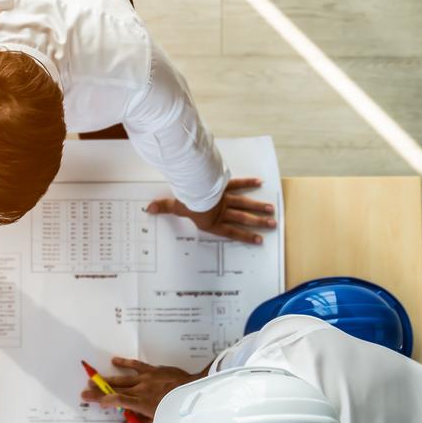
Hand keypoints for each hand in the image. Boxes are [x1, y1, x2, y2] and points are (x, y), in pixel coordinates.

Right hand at [81, 356, 199, 418]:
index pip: (118, 401)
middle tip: (85, 390)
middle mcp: (142, 389)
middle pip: (115, 390)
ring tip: (94, 379)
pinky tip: (114, 361)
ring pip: (122, 379)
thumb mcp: (160, 419)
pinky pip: (136, 365)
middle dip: (99, 390)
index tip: (94, 401)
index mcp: (143, 403)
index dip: (104, 400)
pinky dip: (125, 363)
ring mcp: (146, 378)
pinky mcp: (153, 370)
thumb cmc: (177, 408)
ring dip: (107, 379)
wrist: (193, 390)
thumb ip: (140, 421)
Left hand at [146, 177, 276, 244]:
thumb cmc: (188, 200)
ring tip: (272, 211)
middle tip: (272, 224)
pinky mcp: (225, 185)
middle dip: (258, 223)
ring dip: (259, 208)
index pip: (232, 232)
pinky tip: (260, 183)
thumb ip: (164, 208)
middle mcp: (222, 212)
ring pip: (245, 204)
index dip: (246, 237)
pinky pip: (238, 184)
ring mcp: (225, 198)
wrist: (197, 187)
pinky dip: (248, 183)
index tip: (259, 240)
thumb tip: (149, 209)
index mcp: (212, 222)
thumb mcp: (175, 206)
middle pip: (243, 219)